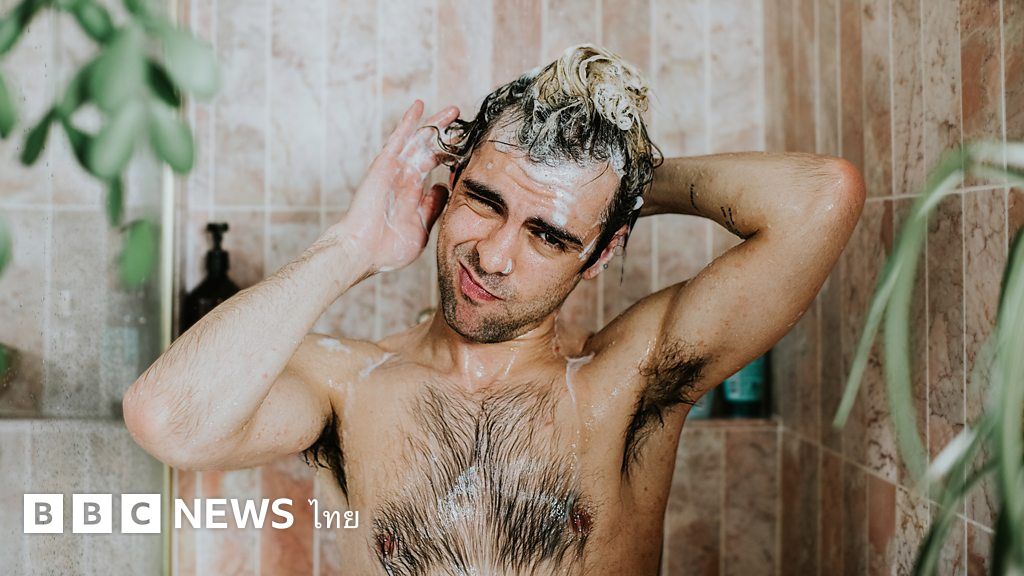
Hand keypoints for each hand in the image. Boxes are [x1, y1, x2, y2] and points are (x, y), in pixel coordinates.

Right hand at [338, 100, 459, 274]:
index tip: (469, 150)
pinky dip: (409, 121)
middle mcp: (405, 177)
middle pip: (430, 149)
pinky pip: (399, 138)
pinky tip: (419, 105)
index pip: (435, 167)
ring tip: (453, 111)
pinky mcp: (385, 164)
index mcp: (414, 192)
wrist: (364, 251)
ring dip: (435, 124)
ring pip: (419, 140)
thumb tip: (444, 188)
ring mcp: (395, 169)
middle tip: (465, 123)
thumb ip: (434, 206)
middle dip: (448, 136)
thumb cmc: (389, 248)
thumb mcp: (422, 227)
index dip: (451, 157)